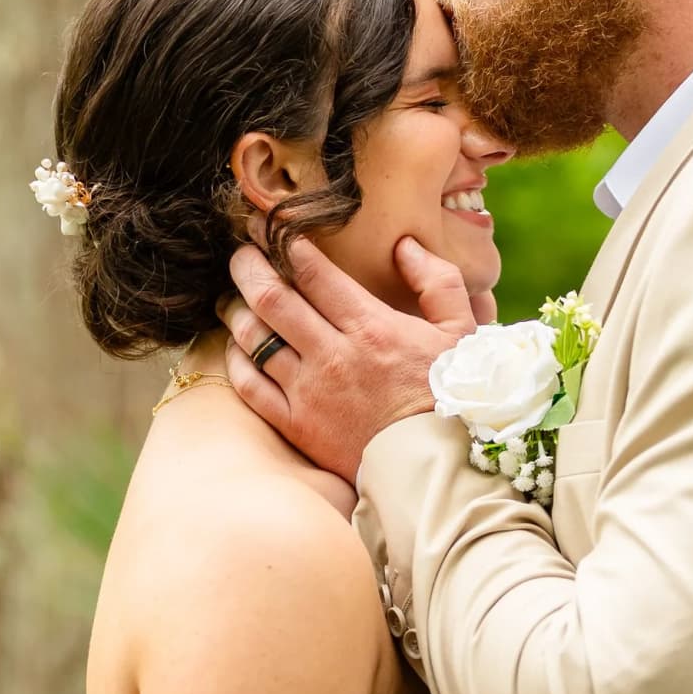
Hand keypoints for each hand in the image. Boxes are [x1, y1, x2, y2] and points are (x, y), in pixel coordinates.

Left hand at [223, 234, 477, 480]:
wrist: (436, 466)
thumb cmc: (453, 396)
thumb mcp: (461, 331)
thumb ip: (436, 280)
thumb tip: (403, 246)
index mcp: (371, 327)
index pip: (313, 273)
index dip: (285, 243)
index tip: (270, 227)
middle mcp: (333, 355)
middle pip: (272, 298)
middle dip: (248, 267)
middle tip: (240, 254)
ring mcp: (310, 392)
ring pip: (254, 338)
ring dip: (236, 310)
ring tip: (231, 297)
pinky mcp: (296, 426)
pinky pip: (250, 386)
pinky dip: (237, 360)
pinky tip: (237, 347)